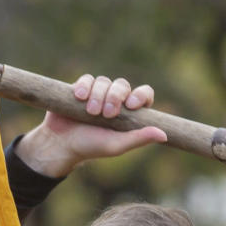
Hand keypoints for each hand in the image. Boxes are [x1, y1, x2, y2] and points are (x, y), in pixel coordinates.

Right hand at [15, 75, 166, 177]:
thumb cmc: (92, 146)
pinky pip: (87, 79)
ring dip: (98, 95)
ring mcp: (98, 92)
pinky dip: (85, 86)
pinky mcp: (81, 88)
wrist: (61, 143)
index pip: (144, 94)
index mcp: (129, 112)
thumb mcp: (117, 145)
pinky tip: (79, 97)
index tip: (132, 104)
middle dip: (115, 96)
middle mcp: (115, 99)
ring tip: (91, 112)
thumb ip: (139, 138)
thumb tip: (164, 135)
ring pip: (104, 81)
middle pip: (122, 85)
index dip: (141, 95)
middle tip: (107, 114)